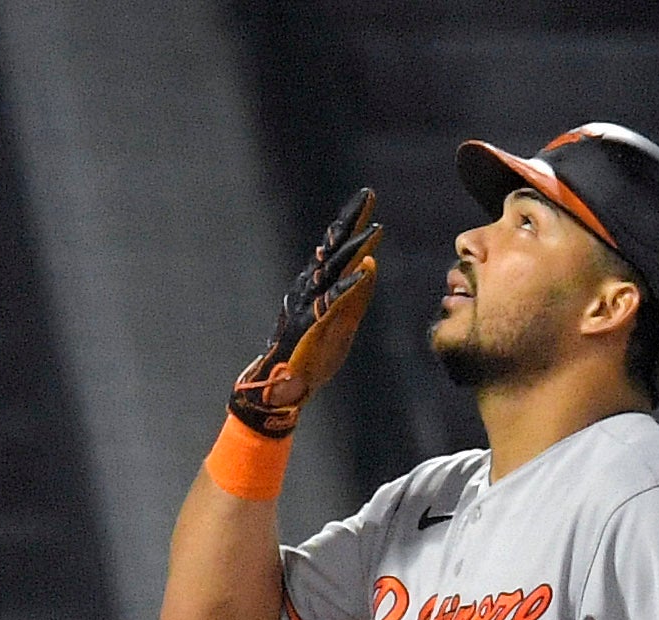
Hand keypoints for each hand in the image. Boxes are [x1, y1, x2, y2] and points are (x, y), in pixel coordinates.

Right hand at [229, 188, 380, 437]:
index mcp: (318, 285)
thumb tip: (371, 264)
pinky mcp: (311, 324)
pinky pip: (332, 302)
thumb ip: (357, 295)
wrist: (284, 386)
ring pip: (333, 269)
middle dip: (350, 220)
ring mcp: (309, 303)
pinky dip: (348, 286)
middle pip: (333, 247)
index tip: (367, 199)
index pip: (337, 247)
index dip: (352, 222)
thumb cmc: (313, 355)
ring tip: (374, 230)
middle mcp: (310, 287)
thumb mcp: (345, 322)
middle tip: (367, 195)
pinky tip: (363, 272)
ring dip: (353, 248)